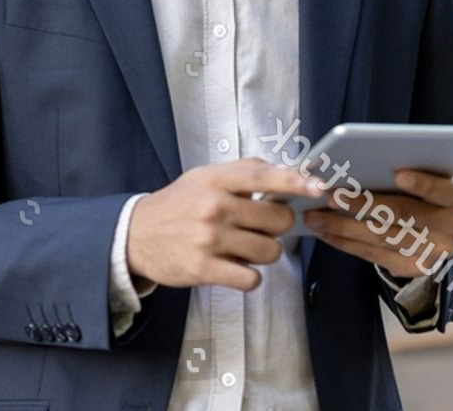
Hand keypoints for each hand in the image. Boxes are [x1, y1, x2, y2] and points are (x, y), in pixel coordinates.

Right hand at [126, 158, 323, 290]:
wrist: (135, 234)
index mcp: (215, 180)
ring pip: (268, 251)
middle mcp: (214, 206)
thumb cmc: (177, 205)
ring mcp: (209, 238)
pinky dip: (249, 277)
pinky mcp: (204, 268)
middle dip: (277, 227)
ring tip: (244, 248)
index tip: (317, 187)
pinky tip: (235, 267)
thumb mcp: (204, 177)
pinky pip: (250, 279)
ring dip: (264, 253)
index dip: (294, 182)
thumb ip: (243, 172)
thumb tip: (285, 172)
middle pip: (277, 220)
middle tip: (261, 227)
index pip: (262, 176)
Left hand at [302, 169, 452, 278]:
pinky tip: (324, 233)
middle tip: (331, 195)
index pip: (445, 190)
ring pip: (383, 237)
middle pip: (404, 214)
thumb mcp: (420, 176)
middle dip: (364, 204)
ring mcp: (435, 251)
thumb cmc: (417, 190)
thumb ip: (400, 169)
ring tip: (314, 216)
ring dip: (343, 227)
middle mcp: (452, 225)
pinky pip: (374, 256)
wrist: (434, 229)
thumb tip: (356, 160)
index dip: (423, 183)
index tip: (398, 174)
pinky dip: (345, 243)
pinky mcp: (415, 268)